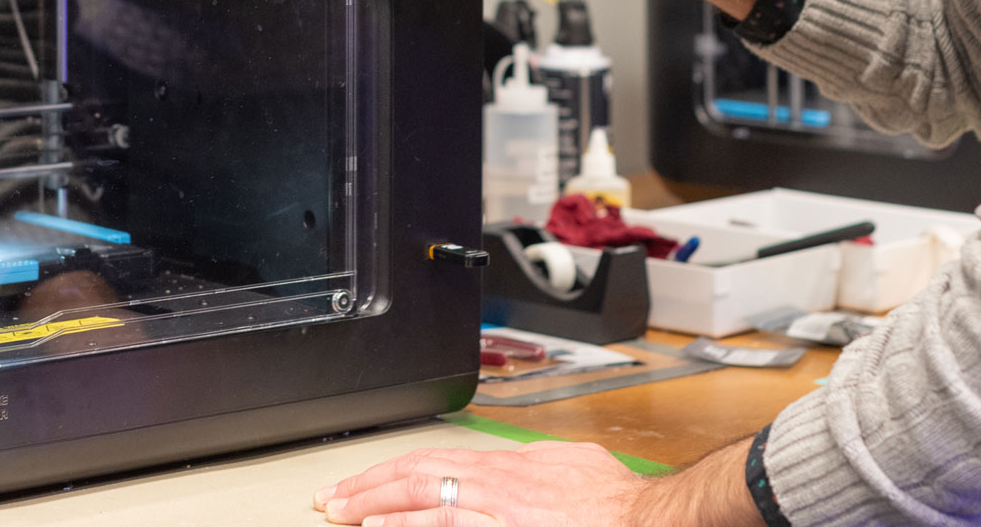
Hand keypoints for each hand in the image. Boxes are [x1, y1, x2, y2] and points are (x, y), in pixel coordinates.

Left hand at [313, 440, 645, 525]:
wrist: (647, 519)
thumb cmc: (617, 503)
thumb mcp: (571, 465)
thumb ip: (537, 462)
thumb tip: (517, 461)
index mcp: (509, 464)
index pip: (433, 460)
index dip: (392, 471)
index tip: (363, 483)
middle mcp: (496, 481)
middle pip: (416, 472)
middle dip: (369, 485)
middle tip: (333, 497)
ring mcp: (497, 508)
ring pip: (421, 495)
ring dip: (375, 505)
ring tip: (342, 513)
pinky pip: (446, 523)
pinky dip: (409, 524)